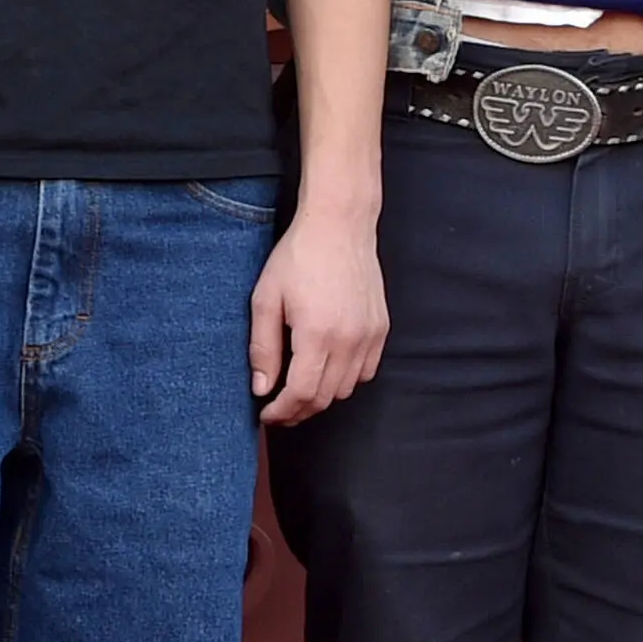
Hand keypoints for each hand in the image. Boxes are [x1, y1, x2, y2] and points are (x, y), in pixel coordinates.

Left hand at [250, 204, 388, 425]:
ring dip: (322, 397)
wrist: (339, 226)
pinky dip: (346, 380)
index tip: (266, 415)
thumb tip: (262, 388)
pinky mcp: (380, 328)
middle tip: (278, 411)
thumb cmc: (298, 257)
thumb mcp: (266, 299)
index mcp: (317, 333)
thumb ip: (263, 348)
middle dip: (298, 411)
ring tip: (299, 391)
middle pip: (325, 398)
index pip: (302, 393)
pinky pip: (366, 371)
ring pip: (346, 389)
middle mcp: (349, 339)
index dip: (282, 412)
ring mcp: (369, 335)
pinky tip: (326, 370)